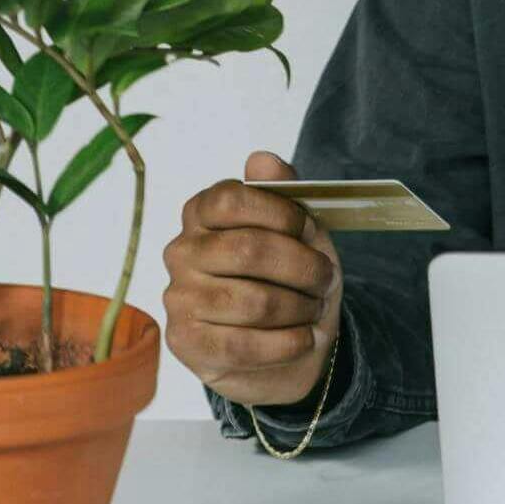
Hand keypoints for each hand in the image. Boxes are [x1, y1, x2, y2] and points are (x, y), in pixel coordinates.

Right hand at [163, 149, 341, 409]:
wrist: (288, 341)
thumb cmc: (290, 276)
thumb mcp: (300, 231)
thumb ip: (283, 192)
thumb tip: (262, 159)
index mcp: (203, 213)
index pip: (231, 200)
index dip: (280, 213)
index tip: (308, 228)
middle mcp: (182, 251)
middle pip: (248, 250)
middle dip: (303, 267)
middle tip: (326, 278)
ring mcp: (179, 297)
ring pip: (253, 302)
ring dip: (300, 308)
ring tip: (314, 309)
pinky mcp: (186, 342)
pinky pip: (243, 345)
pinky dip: (287, 344)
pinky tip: (303, 339)